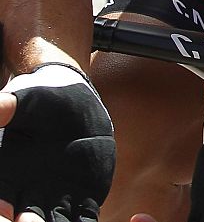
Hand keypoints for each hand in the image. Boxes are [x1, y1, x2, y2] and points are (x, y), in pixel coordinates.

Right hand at [0, 63, 115, 221]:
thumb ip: (8, 108)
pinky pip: (86, 220)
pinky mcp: (86, 198)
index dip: (2, 210)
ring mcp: (59, 200)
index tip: (6, 211)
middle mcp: (30, 196)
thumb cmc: (41, 102)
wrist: (74, 103)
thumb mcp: (24, 102)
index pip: (1, 203)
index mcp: (8, 179)